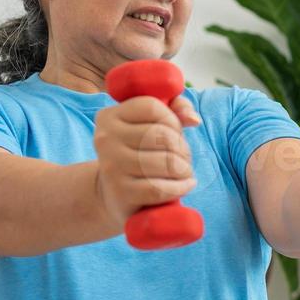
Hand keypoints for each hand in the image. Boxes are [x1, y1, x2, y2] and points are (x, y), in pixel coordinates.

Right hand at [93, 95, 201, 229]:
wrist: (114, 192)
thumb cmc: (140, 151)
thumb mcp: (153, 123)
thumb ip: (176, 108)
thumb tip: (193, 119)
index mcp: (110, 116)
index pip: (151, 107)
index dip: (172, 120)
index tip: (175, 132)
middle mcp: (105, 139)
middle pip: (161, 135)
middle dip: (182, 148)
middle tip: (184, 157)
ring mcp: (111, 166)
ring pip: (164, 162)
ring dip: (184, 168)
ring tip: (185, 171)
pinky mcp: (121, 192)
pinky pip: (159, 188)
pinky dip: (180, 187)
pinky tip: (186, 185)